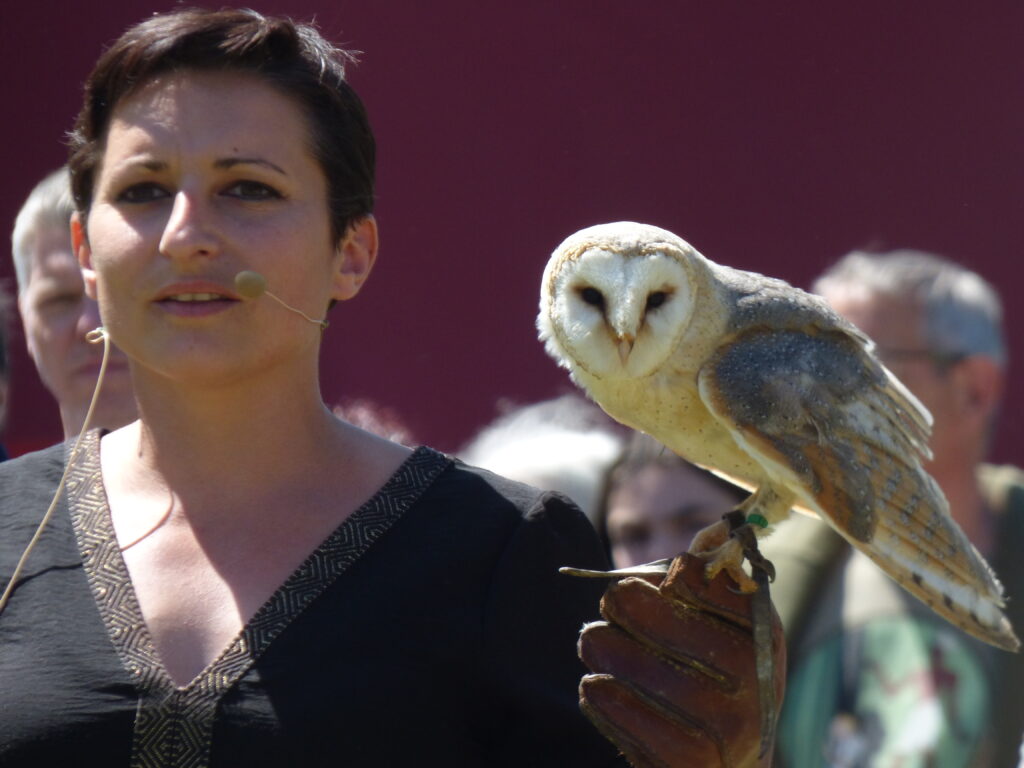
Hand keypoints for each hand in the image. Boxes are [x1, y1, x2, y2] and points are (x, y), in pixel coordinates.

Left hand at [577, 553, 785, 767]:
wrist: (730, 764)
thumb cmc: (719, 677)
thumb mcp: (730, 627)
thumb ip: (704, 585)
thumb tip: (680, 561)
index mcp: (763, 633)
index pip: (699, 581)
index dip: (669, 577)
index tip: (661, 585)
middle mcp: (754, 679)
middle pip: (661, 616)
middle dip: (623, 603)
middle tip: (613, 605)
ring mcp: (726, 726)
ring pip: (633, 662)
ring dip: (603, 645)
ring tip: (598, 643)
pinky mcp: (691, 762)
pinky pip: (620, 711)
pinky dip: (598, 691)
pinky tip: (597, 684)